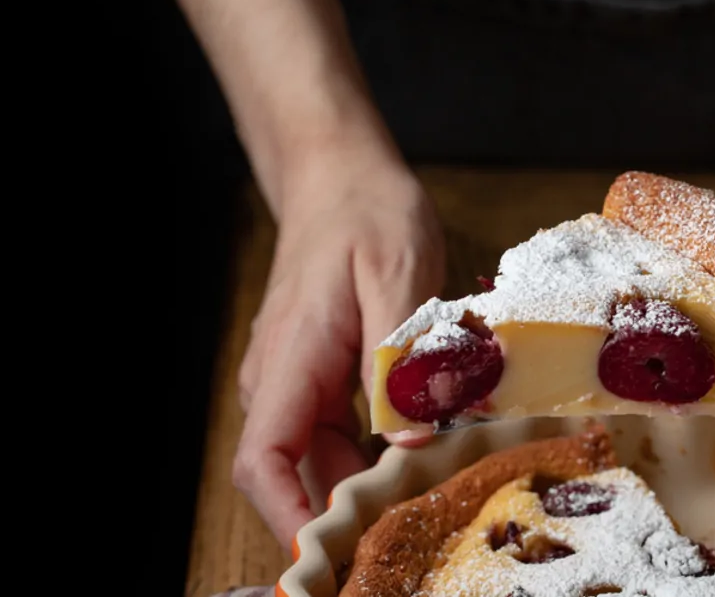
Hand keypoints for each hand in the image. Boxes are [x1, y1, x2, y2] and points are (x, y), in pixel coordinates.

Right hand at [232, 160, 444, 548]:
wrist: (339, 177)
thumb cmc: (366, 213)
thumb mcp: (398, 276)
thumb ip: (401, 361)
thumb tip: (411, 444)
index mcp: (293, 358)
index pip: (263, 459)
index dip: (288, 518)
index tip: (329, 558)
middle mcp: (282, 379)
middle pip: (298, 475)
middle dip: (346, 515)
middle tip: (416, 530)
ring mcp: (297, 380)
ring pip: (320, 460)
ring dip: (365, 488)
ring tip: (430, 498)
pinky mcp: (319, 376)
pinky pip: (338, 436)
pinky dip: (372, 458)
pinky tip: (421, 457)